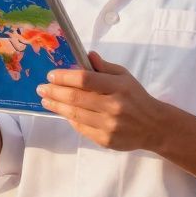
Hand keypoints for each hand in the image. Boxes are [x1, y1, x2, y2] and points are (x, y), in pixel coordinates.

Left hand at [37, 50, 166, 151]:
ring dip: (56, 106)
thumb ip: (105, 67)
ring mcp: (109, 125)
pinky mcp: (105, 140)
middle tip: (41, 88)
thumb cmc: (136, 97)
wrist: (154, 126)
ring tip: (46, 99)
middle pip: (76, 98)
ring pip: (75, 115)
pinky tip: (62, 112)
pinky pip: (81, 128)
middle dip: (54, 92)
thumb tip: (87, 56)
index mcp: (118, 87)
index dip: (65, 77)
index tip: (51, 75)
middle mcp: (113, 106)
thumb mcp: (125, 76)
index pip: (85, 79)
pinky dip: (70, 119)